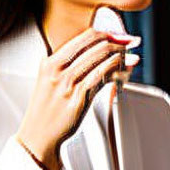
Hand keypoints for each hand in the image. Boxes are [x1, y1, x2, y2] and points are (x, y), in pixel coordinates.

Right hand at [16, 28, 135, 169]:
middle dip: (119, 41)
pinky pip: (102, 76)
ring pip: (101, 57)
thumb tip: (101, 54)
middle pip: (95, 43)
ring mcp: (67, 83)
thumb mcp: (52, 81)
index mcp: (50, 61)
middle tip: (131, 43)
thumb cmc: (48, 110)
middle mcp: (57, 69)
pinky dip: (117, 69)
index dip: (108, 33)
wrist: (37, 136)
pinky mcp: (77, 97)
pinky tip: (125, 69)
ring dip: (121, 55)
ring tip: (131, 57)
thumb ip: (71, 66)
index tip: (122, 35)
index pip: (85, 36)